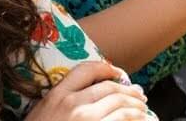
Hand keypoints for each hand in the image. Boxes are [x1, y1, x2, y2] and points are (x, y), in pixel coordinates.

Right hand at [26, 62, 148, 120]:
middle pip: (110, 88)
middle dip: (129, 91)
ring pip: (121, 104)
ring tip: (142, 110)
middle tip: (140, 96)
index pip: (86, 70)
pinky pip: (123, 119)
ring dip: (137, 106)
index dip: (107, 69)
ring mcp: (87, 119)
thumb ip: (63, 99)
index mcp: (57, 96)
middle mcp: (72, 105)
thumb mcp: (43, 112)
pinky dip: (137, 118)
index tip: (119, 74)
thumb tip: (97, 91)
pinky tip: (142, 120)